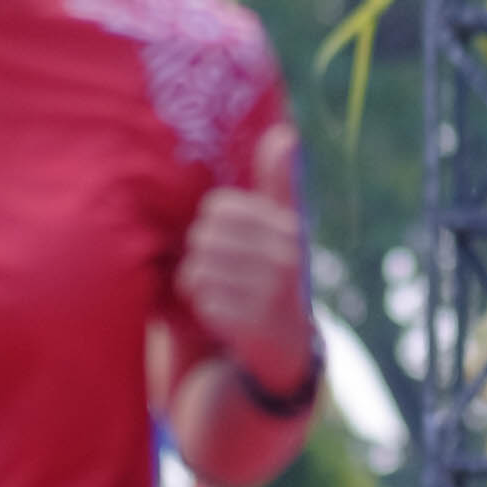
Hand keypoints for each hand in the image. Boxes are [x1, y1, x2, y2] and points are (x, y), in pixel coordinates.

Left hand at [176, 122, 315, 391]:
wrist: (283, 352)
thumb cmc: (271, 278)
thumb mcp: (280, 229)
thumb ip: (278, 182)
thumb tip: (285, 133)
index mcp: (289, 230)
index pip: (218, 208)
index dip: (212, 227)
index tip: (231, 244)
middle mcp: (286, 259)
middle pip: (203, 237)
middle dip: (202, 256)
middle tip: (223, 275)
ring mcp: (271, 293)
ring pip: (197, 268)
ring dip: (198, 283)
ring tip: (220, 294)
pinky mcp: (251, 325)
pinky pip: (200, 299)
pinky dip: (200, 308)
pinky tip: (220, 317)